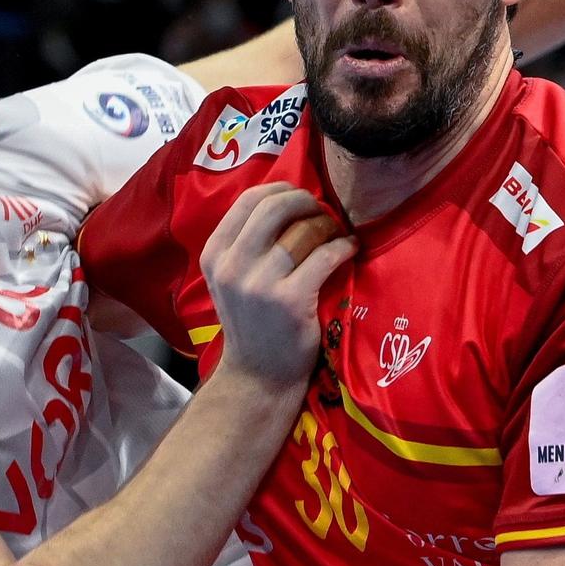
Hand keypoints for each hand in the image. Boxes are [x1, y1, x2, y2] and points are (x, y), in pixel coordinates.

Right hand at [201, 183, 354, 384]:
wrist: (258, 374)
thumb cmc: (251, 321)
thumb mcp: (231, 278)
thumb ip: (246, 242)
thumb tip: (285, 197)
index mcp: (214, 254)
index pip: (248, 200)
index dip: (281, 191)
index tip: (301, 198)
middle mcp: (232, 266)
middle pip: (274, 208)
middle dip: (306, 202)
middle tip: (323, 211)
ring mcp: (260, 285)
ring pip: (303, 231)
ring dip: (328, 225)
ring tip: (337, 233)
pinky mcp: (291, 301)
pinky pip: (325, 257)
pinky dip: (343, 247)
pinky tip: (349, 249)